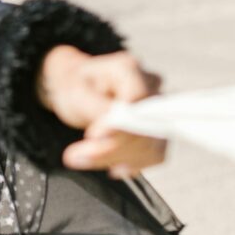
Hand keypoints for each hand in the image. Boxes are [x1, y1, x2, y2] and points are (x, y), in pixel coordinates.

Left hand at [37, 46, 167, 177]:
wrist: (79, 89)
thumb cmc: (76, 86)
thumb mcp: (76, 93)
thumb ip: (97, 110)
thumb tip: (110, 134)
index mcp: (129, 68)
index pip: (137, 99)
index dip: (119, 123)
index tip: (92, 136)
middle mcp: (151, 86)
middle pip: (146, 125)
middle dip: (112, 147)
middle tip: (75, 156)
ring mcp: (158, 108)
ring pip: (152, 144)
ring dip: (119, 158)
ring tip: (85, 159)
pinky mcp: (159, 128)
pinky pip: (155, 153)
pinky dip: (133, 163)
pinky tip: (112, 166)